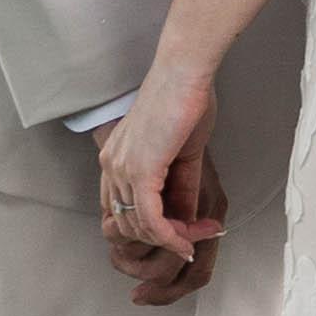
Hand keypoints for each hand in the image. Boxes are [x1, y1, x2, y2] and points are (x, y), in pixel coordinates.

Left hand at [94, 61, 222, 304]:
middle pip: (131, 223)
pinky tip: (190, 242)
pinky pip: (152, 221)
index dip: (152, 226)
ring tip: (204, 231)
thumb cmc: (186, 99)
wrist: (185, 73)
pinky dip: (172, 237)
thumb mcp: (185, 153)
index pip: (123, 209)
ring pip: (142, 226)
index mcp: (115, 157)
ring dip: (176, 237)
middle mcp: (111, 165)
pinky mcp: (139, 172)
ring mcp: (121, 169)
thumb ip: (181, 188)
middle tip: (201, 234)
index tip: (186, 229)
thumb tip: (186, 221)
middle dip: (168, 236)